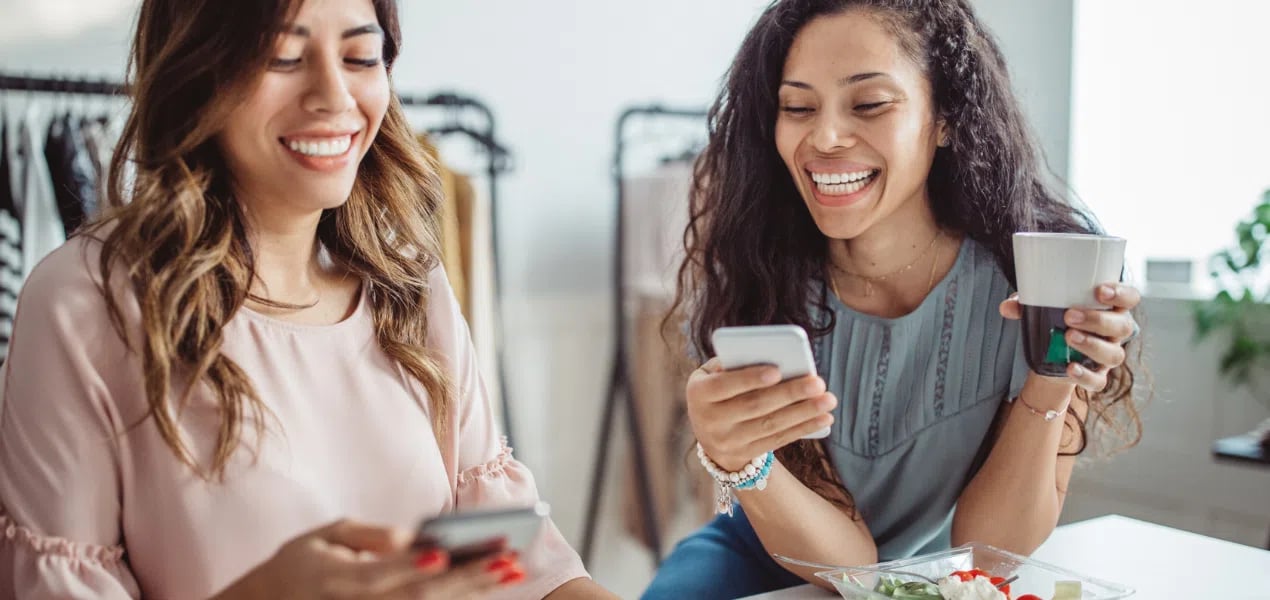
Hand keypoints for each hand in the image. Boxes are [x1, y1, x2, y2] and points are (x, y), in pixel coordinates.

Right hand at [212, 519, 525, 599]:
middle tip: (508, 560)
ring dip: (472, 593)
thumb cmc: (304, 562)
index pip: (377, 575)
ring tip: (511, 571)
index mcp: (334, 578)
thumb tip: (410, 536)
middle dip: (466, 579)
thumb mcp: (324, 535)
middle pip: (417, 598)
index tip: (442, 553)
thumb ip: (368, 536)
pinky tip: (486, 588)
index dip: (410, 566)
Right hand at [686, 357, 836, 471]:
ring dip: (803, 412)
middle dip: (789, 393)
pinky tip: (824, 418)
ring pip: (770, 425)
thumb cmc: (719, 389)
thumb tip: (771, 358)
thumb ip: (733, 364)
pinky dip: (803, 428)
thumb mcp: (713, 374)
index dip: (750, 379)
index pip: (724, 386)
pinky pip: (778, 440)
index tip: (777, 370)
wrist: (710, 433)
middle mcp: (709, 421)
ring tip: (828, 400)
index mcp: (698, 394)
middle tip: (818, 382)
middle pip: (754, 406)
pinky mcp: (746, 454)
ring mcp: (728, 442)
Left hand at [1000, 283, 1140, 391]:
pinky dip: (1086, 376)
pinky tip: (1070, 368)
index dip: (1121, 294)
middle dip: (1097, 320)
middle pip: (1122, 326)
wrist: (1051, 355)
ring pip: (1114, 353)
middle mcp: (1115, 332)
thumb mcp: (1042, 307)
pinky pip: (1099, 381)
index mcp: (1110, 308)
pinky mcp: (1098, 375)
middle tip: (1069, 316)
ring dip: (1092, 345)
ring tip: (1068, 337)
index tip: (1100, 291)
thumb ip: (1027, 304)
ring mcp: (1108, 355)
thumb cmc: (1055, 320)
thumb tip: (1007, 307)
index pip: (1130, 298)